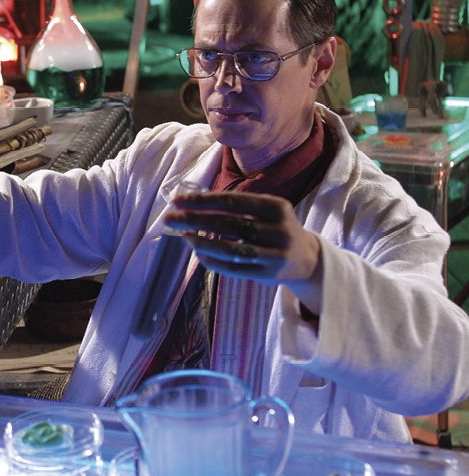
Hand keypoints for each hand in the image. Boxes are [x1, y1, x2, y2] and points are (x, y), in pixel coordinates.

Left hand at [164, 190, 322, 312]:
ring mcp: (274, 255)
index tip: (178, 201)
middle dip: (194, 220)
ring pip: (229, 249)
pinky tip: (198, 252)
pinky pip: (232, 268)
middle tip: (170, 218)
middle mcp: (279, 230)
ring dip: (201, 242)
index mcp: (276, 207)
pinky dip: (211, 260)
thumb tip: (192, 204)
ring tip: (184, 236)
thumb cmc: (275, 227)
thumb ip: (236, 207)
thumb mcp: (266, 210)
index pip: (232, 202)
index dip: (202, 201)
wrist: (306, 258)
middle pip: (228, 224)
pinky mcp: (267, 274)